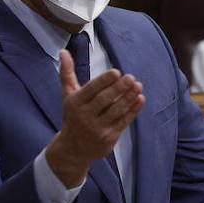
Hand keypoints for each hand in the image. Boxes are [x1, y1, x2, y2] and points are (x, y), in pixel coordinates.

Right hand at [45, 49, 144, 187]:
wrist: (72, 150)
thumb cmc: (72, 116)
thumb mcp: (67, 95)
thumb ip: (67, 73)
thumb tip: (63, 51)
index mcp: (75, 103)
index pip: (91, 90)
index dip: (104, 81)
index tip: (116, 72)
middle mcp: (84, 116)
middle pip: (104, 100)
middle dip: (119, 88)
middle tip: (131, 77)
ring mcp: (97, 129)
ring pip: (116, 111)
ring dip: (129, 98)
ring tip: (138, 86)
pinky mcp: (108, 138)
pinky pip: (123, 122)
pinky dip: (133, 111)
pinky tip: (140, 99)